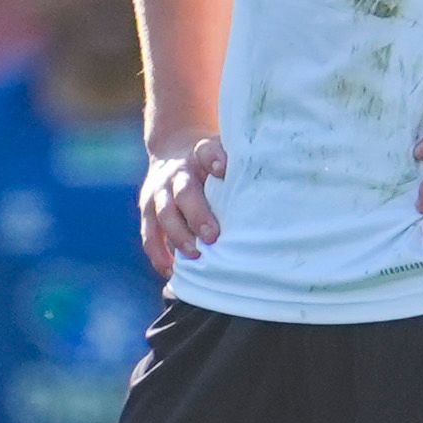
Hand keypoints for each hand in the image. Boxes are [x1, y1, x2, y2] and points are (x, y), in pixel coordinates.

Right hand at [140, 132, 226, 281]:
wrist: (172, 151)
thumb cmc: (209, 163)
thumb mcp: (224, 154)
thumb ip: (241, 168)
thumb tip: (275, 191)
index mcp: (199, 155)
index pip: (206, 152)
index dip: (213, 159)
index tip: (222, 169)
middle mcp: (176, 173)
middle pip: (184, 192)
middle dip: (197, 215)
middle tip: (212, 236)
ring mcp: (158, 192)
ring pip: (163, 214)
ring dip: (177, 236)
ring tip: (194, 256)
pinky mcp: (147, 210)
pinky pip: (149, 234)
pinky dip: (158, 254)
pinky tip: (171, 271)